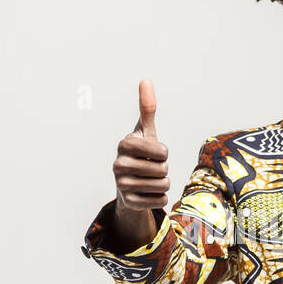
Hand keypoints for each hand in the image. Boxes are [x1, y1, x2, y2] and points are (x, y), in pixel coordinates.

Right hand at [113, 79, 171, 211]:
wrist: (129, 184)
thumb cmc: (141, 154)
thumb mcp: (145, 132)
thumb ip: (147, 108)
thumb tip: (146, 80)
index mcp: (124, 144)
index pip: (160, 150)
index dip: (163, 152)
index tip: (156, 152)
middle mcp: (118, 165)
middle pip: (163, 169)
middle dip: (164, 169)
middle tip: (152, 168)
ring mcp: (121, 185)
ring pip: (163, 185)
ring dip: (163, 183)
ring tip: (151, 180)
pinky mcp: (129, 203)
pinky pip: (160, 200)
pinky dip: (160, 198)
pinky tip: (148, 193)